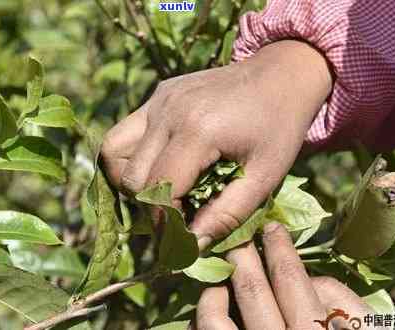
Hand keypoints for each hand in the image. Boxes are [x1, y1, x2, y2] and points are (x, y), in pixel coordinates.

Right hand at [101, 40, 331, 246]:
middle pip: (131, 177)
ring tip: (160, 193)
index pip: (159, 191)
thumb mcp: (264, 177)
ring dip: (130, 181)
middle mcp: (168, 111)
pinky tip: (161, 166)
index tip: (181, 238)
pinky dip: (133, 157)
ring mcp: (158, 100)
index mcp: (198, 131)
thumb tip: (192, 244)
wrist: (281, 74)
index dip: (165, 223)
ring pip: (114, 152)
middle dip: (149, 207)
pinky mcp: (157, 95)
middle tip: (176, 217)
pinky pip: (126, 132)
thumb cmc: (279, 127)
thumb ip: (227, 214)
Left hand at [194, 223, 374, 329]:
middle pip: (252, 289)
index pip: (292, 281)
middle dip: (242, 255)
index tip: (272, 228)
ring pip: (214, 320)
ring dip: (214, 290)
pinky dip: (203, 320)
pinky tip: (211, 310)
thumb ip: (346, 304)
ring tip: (221, 277)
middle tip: (239, 238)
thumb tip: (312, 276)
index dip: (280, 249)